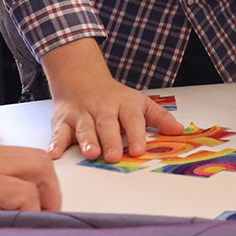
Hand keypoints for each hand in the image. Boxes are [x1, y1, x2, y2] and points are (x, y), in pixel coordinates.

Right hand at [39, 38, 183, 162]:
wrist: (81, 79)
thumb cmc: (115, 98)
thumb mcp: (140, 103)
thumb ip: (159, 118)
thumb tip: (180, 132)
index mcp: (124, 105)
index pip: (132, 119)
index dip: (136, 134)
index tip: (139, 149)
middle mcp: (103, 109)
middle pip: (107, 124)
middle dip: (111, 140)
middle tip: (114, 156)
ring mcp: (82, 115)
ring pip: (84, 128)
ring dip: (87, 140)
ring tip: (92, 153)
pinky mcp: (63, 122)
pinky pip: (59, 132)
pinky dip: (55, 143)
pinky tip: (55, 154)